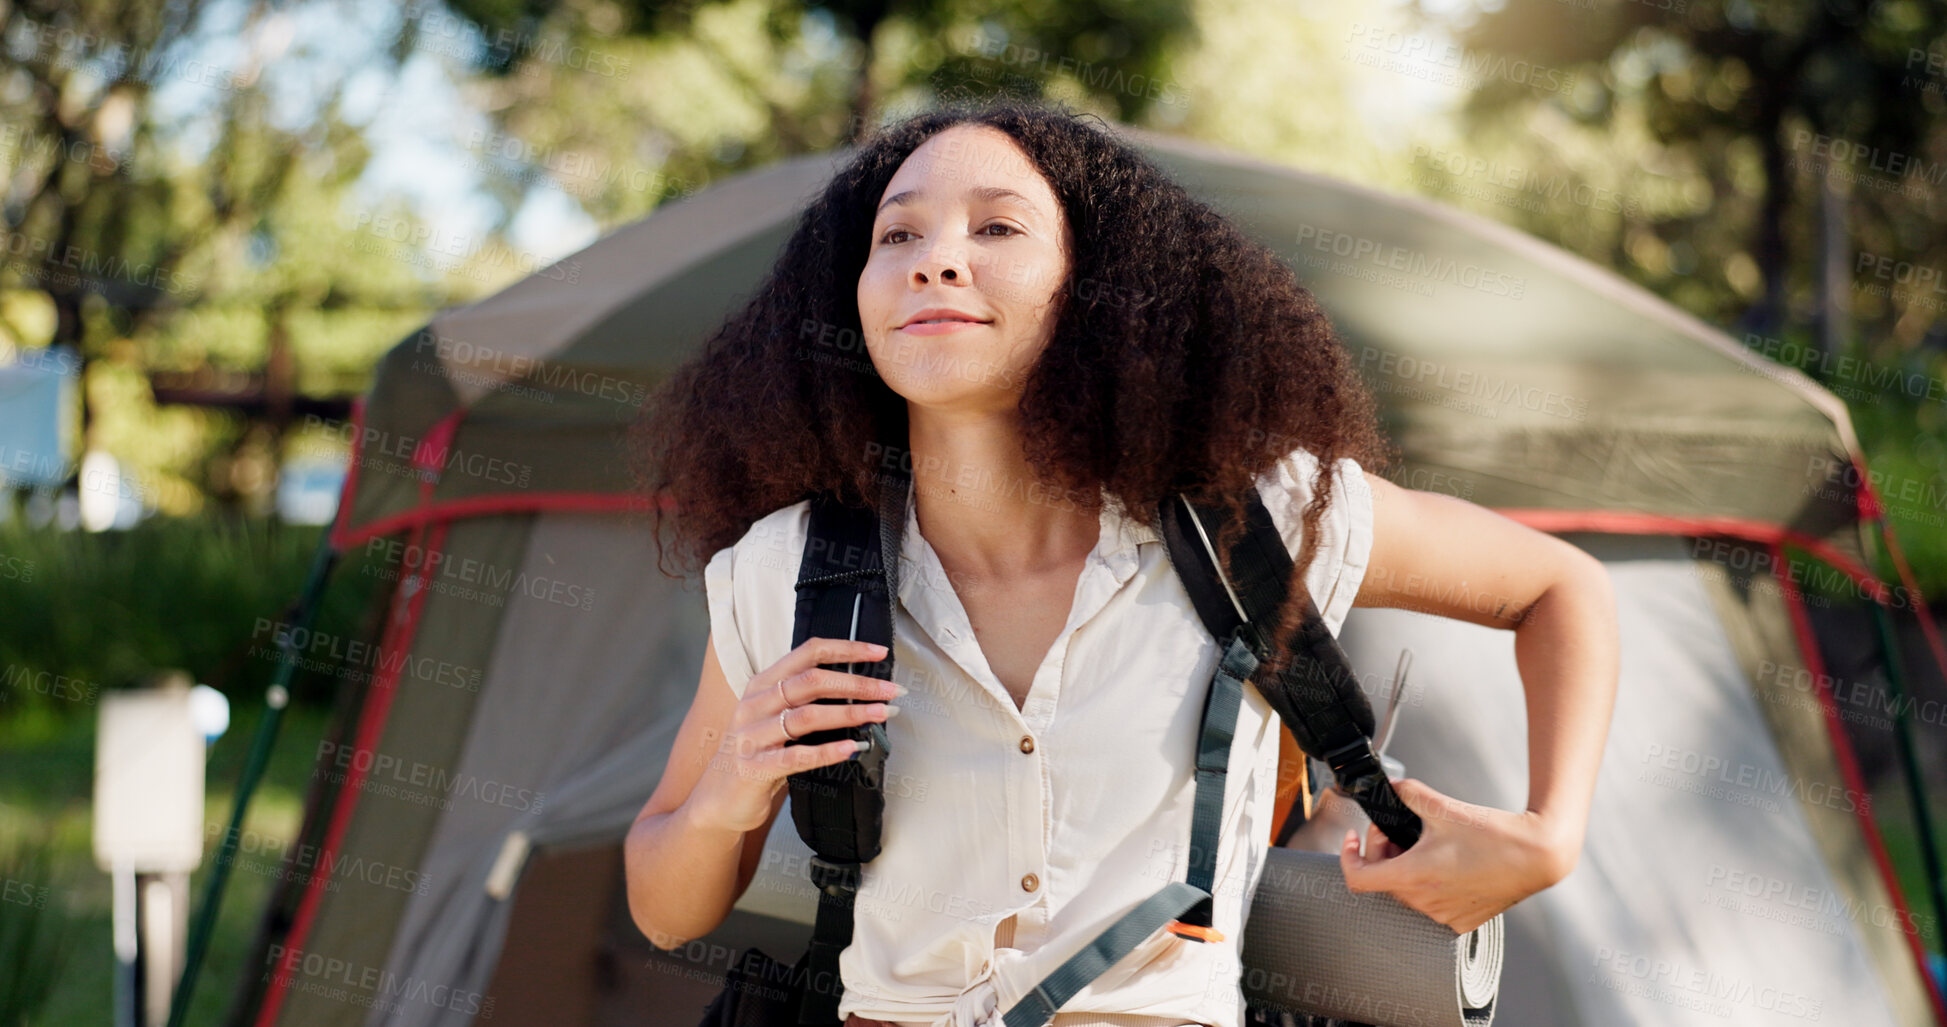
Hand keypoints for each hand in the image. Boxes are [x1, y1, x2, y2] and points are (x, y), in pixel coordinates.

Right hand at [686, 637, 899, 834]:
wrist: (718, 799)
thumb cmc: (756, 755)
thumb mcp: (774, 718)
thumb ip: (804, 700)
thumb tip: (860, 690)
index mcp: (762, 685)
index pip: (807, 653)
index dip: (845, 649)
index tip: (878, 653)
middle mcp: (754, 704)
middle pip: (811, 681)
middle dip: (857, 683)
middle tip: (890, 691)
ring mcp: (751, 736)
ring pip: (807, 716)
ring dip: (849, 713)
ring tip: (879, 715)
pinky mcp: (753, 768)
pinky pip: (795, 756)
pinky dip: (826, 751)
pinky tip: (850, 749)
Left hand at [1338, 778, 1575, 933]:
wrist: (1536, 856)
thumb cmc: (1493, 834)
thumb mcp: (1443, 807)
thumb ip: (1410, 793)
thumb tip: (1393, 787)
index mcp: (1413, 877)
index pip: (1357, 880)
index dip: (1348, 857)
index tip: (1353, 839)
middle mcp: (1425, 903)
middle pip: (1383, 880)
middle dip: (1383, 851)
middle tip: (1399, 829)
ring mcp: (1444, 916)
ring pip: (1406, 893)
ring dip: (1405, 868)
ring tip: (1424, 844)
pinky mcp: (1462, 921)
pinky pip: (1430, 905)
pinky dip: (1428, 884)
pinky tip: (1444, 863)